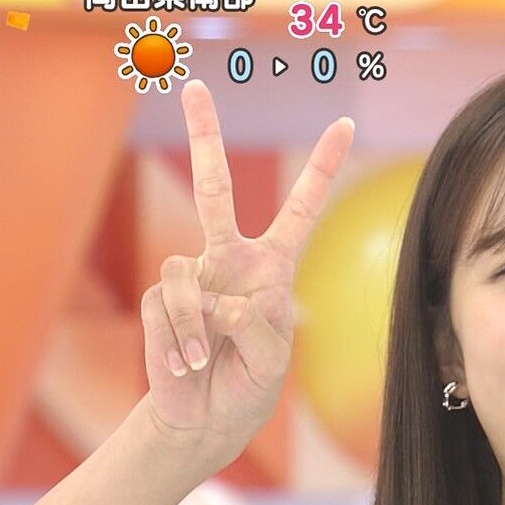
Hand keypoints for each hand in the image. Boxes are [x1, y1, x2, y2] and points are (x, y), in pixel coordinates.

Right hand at [138, 79, 353, 465]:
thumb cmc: (248, 386)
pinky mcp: (159, 301)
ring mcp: (192, 278)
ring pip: (185, 273)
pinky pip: (167, 305)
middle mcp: (229, 262)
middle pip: (215, 189)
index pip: (300, 209)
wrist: (203, 420)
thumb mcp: (273, 360)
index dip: (320, 168)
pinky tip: (187, 364)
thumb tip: (225, 299)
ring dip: (199, 327)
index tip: (344, 125)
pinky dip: (181, 340)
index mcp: (272, 266)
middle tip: (193, 85)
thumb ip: (260, 326)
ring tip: (207, 362)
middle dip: (204, 137)